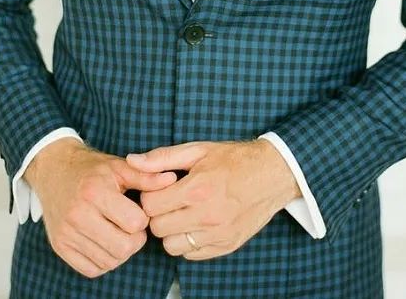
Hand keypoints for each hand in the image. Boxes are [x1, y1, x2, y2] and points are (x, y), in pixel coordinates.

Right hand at [25, 138, 177, 278]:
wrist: (54, 170)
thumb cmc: (91, 169)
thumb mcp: (119, 166)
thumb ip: (146, 176)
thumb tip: (172, 179)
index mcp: (95, 191)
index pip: (134, 223)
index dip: (143, 219)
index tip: (139, 211)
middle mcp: (78, 214)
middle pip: (122, 247)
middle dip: (135, 240)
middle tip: (132, 227)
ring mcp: (67, 233)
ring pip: (108, 261)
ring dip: (121, 252)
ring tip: (120, 233)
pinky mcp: (60, 246)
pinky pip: (91, 270)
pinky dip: (104, 261)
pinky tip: (105, 243)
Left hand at [125, 139, 300, 259]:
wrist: (272, 173)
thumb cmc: (234, 159)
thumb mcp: (198, 150)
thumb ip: (162, 157)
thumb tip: (132, 160)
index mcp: (197, 188)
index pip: (150, 205)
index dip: (149, 195)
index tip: (159, 188)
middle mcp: (207, 215)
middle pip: (158, 228)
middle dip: (158, 213)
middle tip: (169, 200)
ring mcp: (218, 234)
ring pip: (171, 246)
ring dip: (171, 230)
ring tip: (182, 212)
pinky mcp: (226, 246)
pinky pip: (191, 254)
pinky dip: (188, 241)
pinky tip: (196, 223)